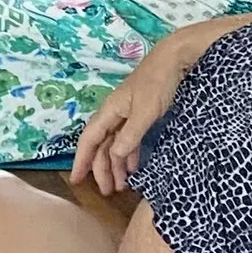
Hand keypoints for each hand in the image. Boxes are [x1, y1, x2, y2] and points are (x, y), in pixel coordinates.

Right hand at [72, 51, 185, 195]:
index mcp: (110, 111)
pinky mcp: (141, 114)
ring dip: (115, 164)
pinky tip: (133, 167)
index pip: (89, 139)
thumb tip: (114, 156)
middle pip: (101, 145)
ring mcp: (127, 114)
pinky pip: (128, 139)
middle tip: (107, 192)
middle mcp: (114, 114)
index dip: (82, 160)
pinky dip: (129, 155)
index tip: (76, 180)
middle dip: (101, 168)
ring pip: (115, 144)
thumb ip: (129, 136)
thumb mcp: (145, 113)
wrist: (175, 60)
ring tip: (120, 185)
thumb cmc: (158, 83)